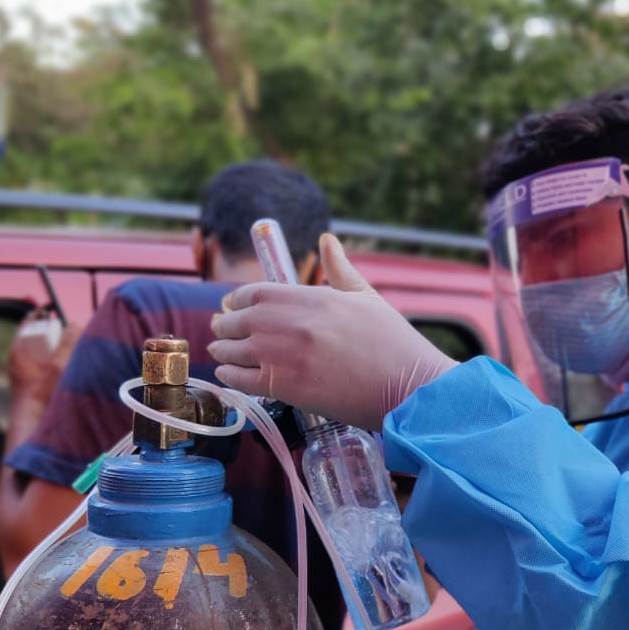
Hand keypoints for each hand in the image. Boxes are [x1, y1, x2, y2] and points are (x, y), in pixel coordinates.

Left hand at [7, 313, 79, 405]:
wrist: (31, 423)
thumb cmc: (42, 396)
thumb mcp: (59, 365)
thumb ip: (68, 343)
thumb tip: (75, 323)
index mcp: (19, 349)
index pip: (29, 321)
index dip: (43, 312)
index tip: (55, 307)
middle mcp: (18, 358)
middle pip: (37, 334)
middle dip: (54, 329)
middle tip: (71, 328)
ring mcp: (23, 370)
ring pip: (41, 350)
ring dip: (56, 346)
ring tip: (73, 348)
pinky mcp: (30, 381)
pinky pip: (43, 363)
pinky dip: (55, 360)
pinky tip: (68, 367)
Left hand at [208, 234, 458, 430]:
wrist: (408, 389)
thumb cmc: (394, 345)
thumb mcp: (367, 297)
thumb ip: (340, 269)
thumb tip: (327, 240)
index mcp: (314, 297)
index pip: (258, 292)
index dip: (238, 299)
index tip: (233, 305)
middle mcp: (294, 324)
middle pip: (240, 319)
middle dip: (226, 323)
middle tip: (220, 327)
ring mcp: (286, 356)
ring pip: (235, 349)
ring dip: (223, 349)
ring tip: (220, 350)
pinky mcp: (285, 388)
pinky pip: (241, 379)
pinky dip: (229, 375)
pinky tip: (227, 374)